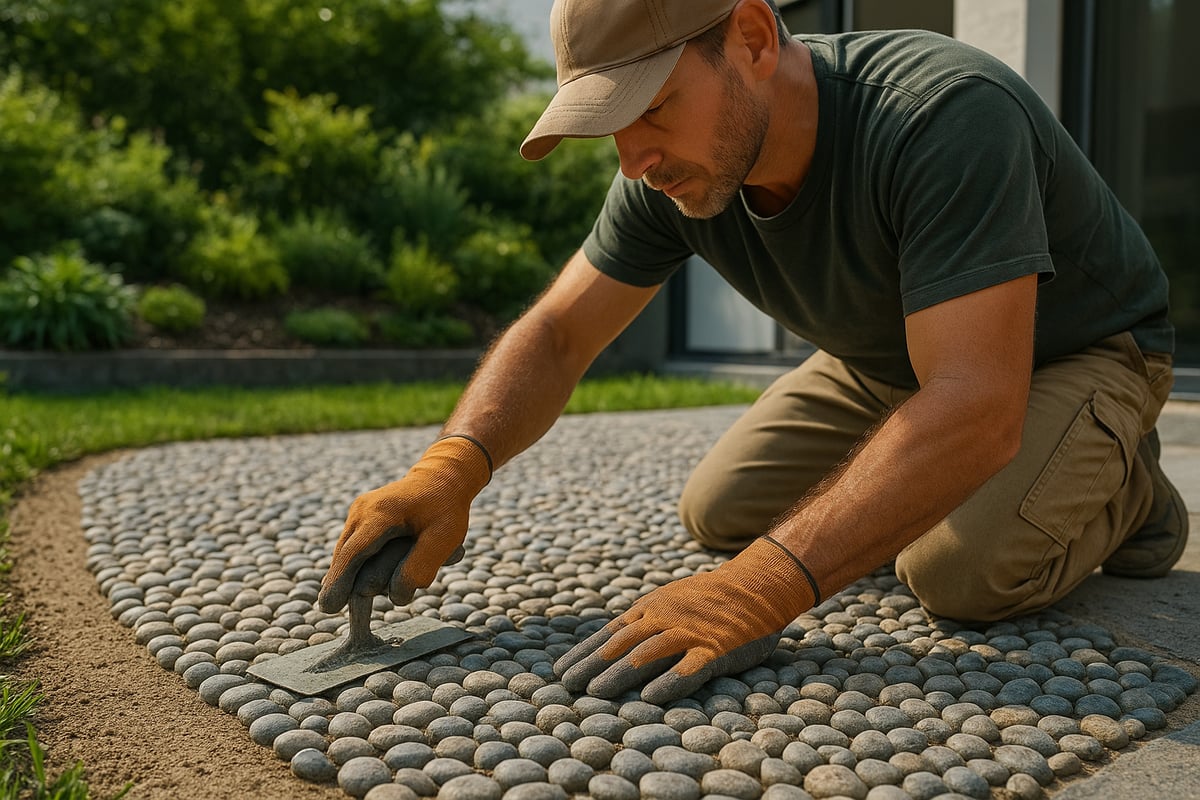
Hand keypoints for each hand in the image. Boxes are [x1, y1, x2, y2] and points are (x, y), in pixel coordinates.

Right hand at [318, 435, 491, 611]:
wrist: (443, 476)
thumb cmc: (446, 508)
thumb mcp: (444, 538)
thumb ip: (420, 567)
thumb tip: (396, 596)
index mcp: (382, 513)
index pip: (354, 553)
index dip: (341, 581)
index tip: (330, 606)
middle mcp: (363, 509)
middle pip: (344, 554)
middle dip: (340, 581)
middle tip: (331, 608)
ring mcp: (359, 511)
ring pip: (346, 551)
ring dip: (351, 571)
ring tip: (345, 594)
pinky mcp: (360, 516)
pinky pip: (353, 545)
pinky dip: (356, 562)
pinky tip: (353, 579)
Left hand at [555, 536, 818, 702]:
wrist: (758, 583)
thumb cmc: (711, 598)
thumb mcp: (671, 600)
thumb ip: (646, 620)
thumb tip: (613, 644)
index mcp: (651, 608)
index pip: (610, 633)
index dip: (584, 652)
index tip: (560, 670)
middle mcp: (664, 619)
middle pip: (621, 644)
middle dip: (591, 666)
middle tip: (566, 685)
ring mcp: (690, 633)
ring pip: (647, 655)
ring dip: (619, 674)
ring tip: (595, 693)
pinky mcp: (716, 648)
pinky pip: (689, 667)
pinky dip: (669, 681)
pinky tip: (650, 698)